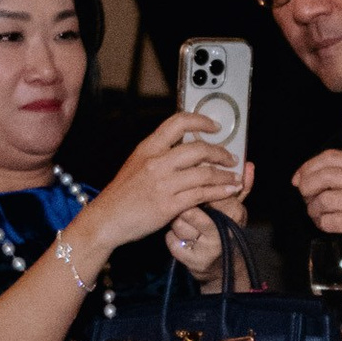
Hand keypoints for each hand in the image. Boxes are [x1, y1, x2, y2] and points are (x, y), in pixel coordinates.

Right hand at [83, 110, 249, 265]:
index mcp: (148, 148)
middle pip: (198, 148)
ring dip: (226, 175)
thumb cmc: (122, 194)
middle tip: (231, 158)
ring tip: (235, 178)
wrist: (106, 219)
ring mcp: (163, 183)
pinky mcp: (169, 204)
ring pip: (205, 173)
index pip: (177, 123)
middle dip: (221, 153)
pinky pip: (202, 194)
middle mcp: (156, 161)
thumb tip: (181, 148)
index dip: (200, 121)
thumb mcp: (136, 164)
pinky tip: (229, 190)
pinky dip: (220, 191)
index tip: (215, 126)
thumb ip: (158, 154)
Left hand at [166, 165, 255, 277]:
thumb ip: (242, 186)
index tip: (190, 188)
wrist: (222, 268)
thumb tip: (249, 165)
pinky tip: (181, 239)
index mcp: (233, 213)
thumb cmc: (226, 231)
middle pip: (189, 207)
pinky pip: (171, 240)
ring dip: (176, 222)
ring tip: (184, 225)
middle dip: (183, 207)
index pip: (208, 191)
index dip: (195, 188)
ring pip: (178, 223)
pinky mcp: (193, 261)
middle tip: (183, 206)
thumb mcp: (236, 208)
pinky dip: (172, 238)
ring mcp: (207, 248)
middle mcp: (222, 231)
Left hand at [295, 148, 341, 268]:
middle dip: (307, 189)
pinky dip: (322, 224)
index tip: (298, 180)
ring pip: (324, 200)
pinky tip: (326, 225)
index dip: (308, 167)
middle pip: (324, 177)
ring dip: (314, 210)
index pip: (330, 157)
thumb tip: (304, 178)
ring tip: (318, 215)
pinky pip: (331, 221)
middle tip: (307, 199)